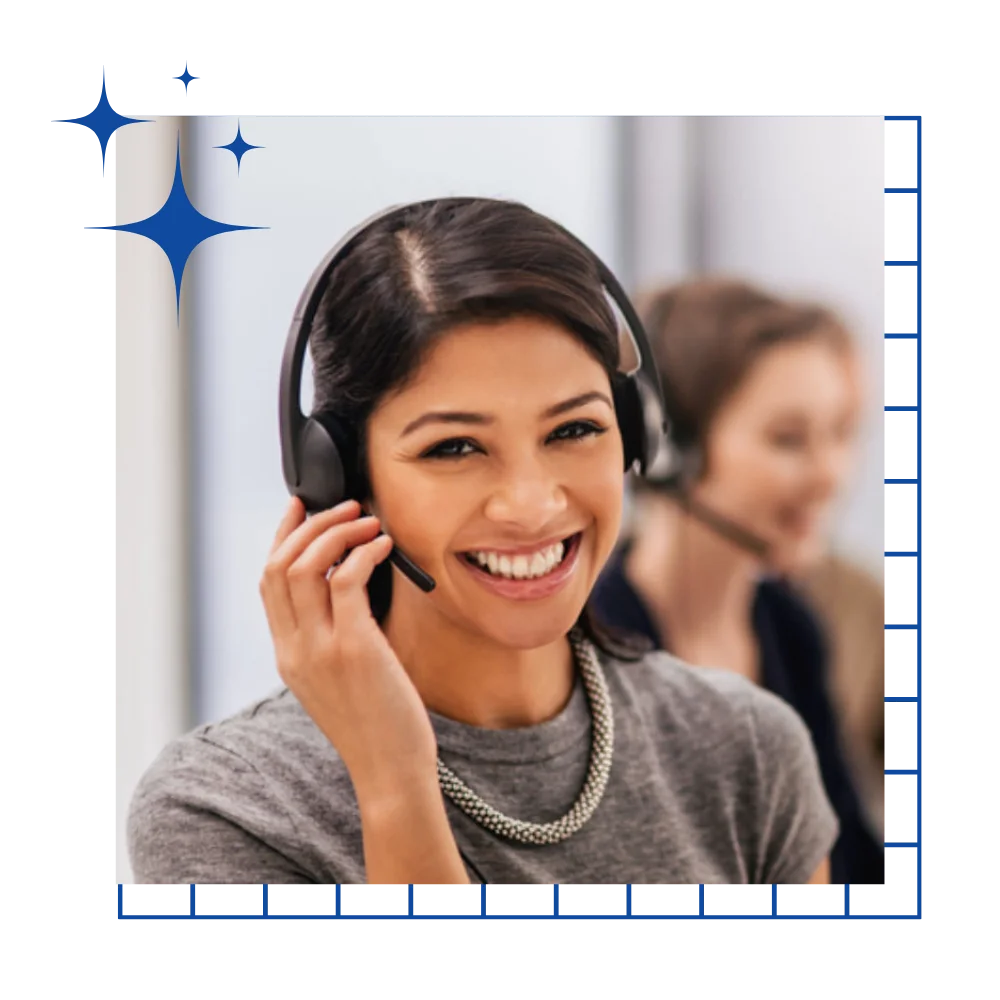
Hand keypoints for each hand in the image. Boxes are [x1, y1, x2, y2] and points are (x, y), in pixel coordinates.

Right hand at [259, 498, 438, 804]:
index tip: (302, 509)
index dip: (282, 538)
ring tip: (366, 520)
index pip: (267, 582)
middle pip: (279, 566)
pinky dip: (363, 552)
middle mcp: (295, 649)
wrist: (390, 770)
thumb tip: (350, 584)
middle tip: (344, 507)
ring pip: (305, 566)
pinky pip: (346, 580)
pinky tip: (383, 546)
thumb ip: (331, 636)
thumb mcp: (338, 678)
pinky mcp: (354, 648)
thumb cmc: (377, 723)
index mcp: (287, 655)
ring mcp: (320, 649)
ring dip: (337, 531)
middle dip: (310, 525)